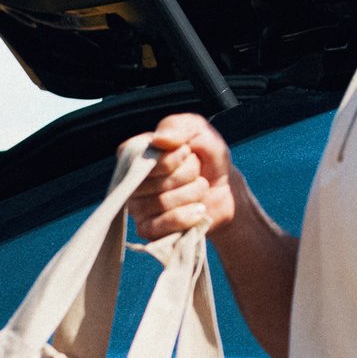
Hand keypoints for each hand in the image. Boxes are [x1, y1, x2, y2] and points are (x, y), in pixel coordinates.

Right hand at [125, 113, 240, 241]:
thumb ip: (177, 127)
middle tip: (197, 172)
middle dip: (188, 174)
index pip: (141, 158)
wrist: (225, 189)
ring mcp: (137, 207)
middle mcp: (131, 181)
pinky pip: (160, 226)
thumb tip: (158, 140)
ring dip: (192, 193)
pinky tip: (199, 210)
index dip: (171, 158)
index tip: (188, 152)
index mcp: (136, 154)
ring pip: (161, 203)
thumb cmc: (207, 157)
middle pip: (155, 181)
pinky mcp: (148, 230)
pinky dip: (185, 217)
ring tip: (201, 188)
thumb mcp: (198, 131)